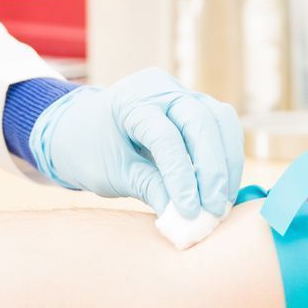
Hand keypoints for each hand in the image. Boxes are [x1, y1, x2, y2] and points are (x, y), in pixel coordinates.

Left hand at [29, 68, 244, 218]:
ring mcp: (181, 93)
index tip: (190, 211)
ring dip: (227, 162)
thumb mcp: (112, 174)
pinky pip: (221, 127)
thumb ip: (149, 189)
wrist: (80, 128)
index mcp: (131, 101)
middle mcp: (160, 89)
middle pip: (201, 122)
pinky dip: (226, 157)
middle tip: (214, 209)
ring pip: (220, 120)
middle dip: (213, 169)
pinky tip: (222, 187)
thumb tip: (186, 219)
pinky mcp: (195, 105)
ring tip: (222, 202)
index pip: (165, 137)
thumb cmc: (91, 150)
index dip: (182, 176)